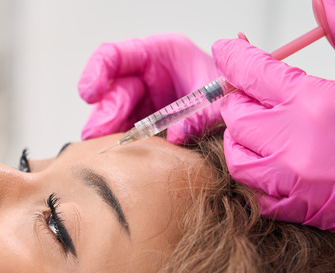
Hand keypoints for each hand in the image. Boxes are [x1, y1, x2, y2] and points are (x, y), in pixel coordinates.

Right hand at [78, 34, 222, 143]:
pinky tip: (120, 156)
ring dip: (109, 133)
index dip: (97, 72)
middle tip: (99, 134)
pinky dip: (122, 145)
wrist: (245, 112)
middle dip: (105, 113)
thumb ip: (201, 114)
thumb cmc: (232, 91)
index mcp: (159, 54)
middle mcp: (146, 77)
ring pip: (113, 116)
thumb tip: (176, 136)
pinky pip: (125, 134)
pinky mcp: (144, 124)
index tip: (89, 94)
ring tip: (106, 147)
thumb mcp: (221, 98)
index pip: (114, 56)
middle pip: (112, 91)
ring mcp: (143, 102)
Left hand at [213, 0, 334, 240]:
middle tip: (257, 94)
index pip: (251, 71)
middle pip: (236, 115)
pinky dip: (256, 177)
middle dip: (241, 99)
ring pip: (236, 157)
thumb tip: (327, 3)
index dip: (233, 56)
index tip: (226, 49)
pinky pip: (254, 193)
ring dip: (242, 139)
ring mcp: (291, 180)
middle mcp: (293, 142)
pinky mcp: (297, 208)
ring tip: (263, 130)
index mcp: (314, 101)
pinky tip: (273, 164)